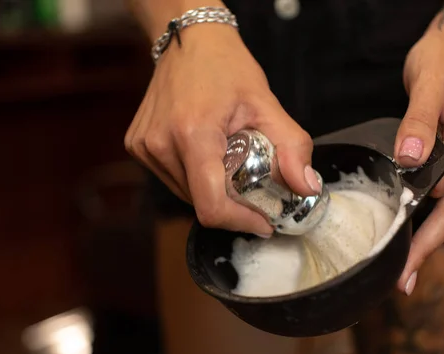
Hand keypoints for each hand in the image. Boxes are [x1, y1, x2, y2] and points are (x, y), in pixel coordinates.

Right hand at [125, 25, 318, 236]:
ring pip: (186, 196)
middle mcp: (160, 144)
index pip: (211, 206)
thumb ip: (292, 147)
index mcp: (192, 133)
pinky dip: (195, 178)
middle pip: (201, 203)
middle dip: (233, 204)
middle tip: (253, 184)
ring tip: (229, 162)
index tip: (263, 221)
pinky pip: (173, 180)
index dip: (241, 222)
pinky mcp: (137, 147)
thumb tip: (306, 187)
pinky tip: (207, 154)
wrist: (190, 42)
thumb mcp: (266, 104)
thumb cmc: (226, 68)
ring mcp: (144, 147)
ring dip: (212, 190)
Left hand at [393, 24, 443, 293]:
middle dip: (427, 245)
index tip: (392, 230)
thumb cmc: (442, 64)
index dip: (417, 203)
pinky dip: (432, 224)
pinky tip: (416, 243)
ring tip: (407, 273)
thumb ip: (419, 120)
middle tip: (403, 278)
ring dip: (430, 242)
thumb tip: (410, 157)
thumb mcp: (428, 82)